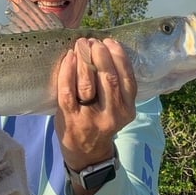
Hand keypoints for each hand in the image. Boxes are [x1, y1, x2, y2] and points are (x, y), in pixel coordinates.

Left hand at [55, 38, 136, 171]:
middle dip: (100, 55)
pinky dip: (67, 71)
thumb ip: (116, 87)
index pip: (127, 79)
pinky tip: (68, 57)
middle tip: (92, 41)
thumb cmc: (100, 121)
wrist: (86, 152)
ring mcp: (90, 117)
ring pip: (87, 83)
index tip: (109, 42)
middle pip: (107, 78)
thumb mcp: (117, 108)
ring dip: (83, 60)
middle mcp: (112, 114)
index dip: (119, 57)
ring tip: (80, 44)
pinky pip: (67, 90)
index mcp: (127, 109)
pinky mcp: (70, 117)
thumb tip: (107, 49)